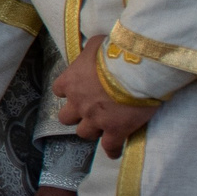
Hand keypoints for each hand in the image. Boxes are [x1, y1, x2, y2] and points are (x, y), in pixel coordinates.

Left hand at [52, 43, 158, 157]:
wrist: (137, 70)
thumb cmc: (117, 53)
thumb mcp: (98, 44)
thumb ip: (92, 50)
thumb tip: (96, 48)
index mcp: (71, 82)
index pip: (59, 90)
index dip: (69, 91)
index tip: (78, 91)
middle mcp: (79, 103)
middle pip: (67, 117)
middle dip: (76, 115)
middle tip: (90, 111)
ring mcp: (95, 119)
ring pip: (84, 133)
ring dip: (92, 130)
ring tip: (103, 128)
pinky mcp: (115, 131)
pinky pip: (109, 147)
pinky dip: (112, 150)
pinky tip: (115, 151)